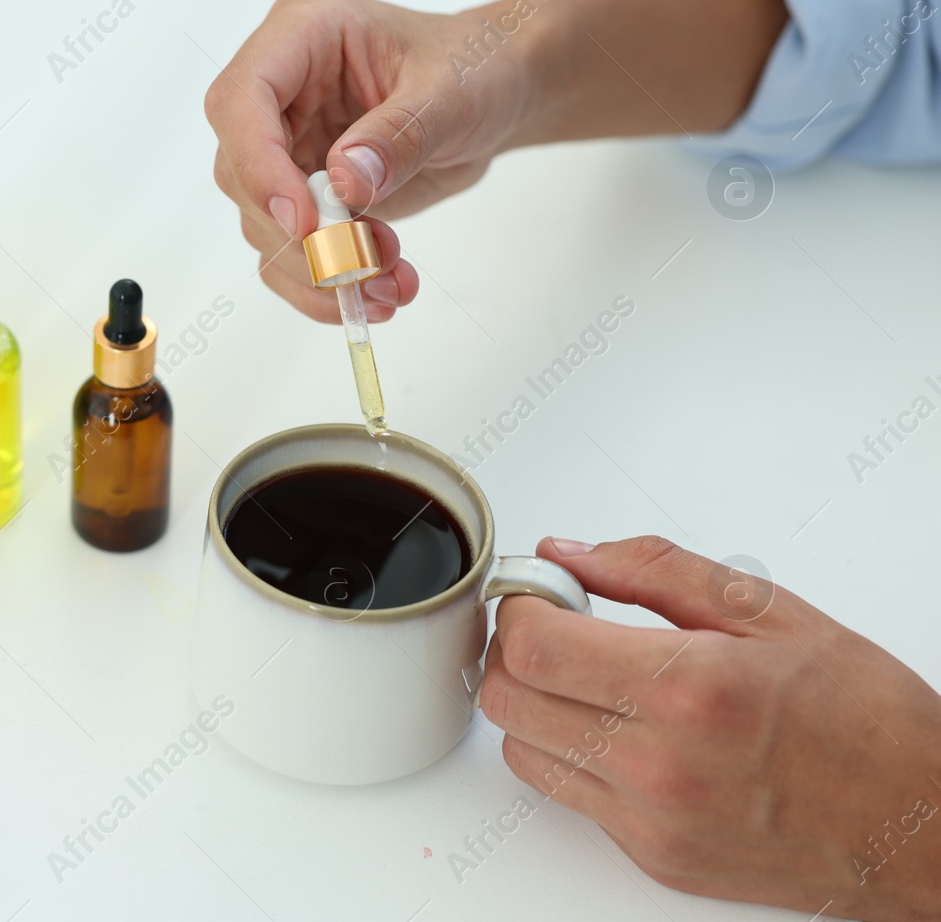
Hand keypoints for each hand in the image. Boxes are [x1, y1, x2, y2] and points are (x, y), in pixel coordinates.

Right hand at [203, 0, 536, 321]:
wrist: (498, 91)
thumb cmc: (476, 65)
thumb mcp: (453, 91)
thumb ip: (400, 134)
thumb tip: (345, 184)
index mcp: (302, 33)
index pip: (240, 99)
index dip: (258, 165)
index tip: (303, 223)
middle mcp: (281, 90)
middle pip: (241, 172)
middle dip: (298, 235)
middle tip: (363, 265)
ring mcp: (287, 144)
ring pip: (263, 224)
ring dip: (322, 268)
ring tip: (393, 283)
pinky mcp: (304, 193)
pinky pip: (290, 251)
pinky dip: (327, 286)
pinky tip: (379, 293)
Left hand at [481, 535, 940, 920]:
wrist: (924, 825)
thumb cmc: (867, 719)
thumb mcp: (770, 612)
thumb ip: (653, 569)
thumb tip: (568, 551)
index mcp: (687, 688)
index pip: (533, 645)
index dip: (521, 605)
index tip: (543, 590)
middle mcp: (659, 763)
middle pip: (508, 698)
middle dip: (516, 650)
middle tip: (558, 626)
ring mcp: (651, 819)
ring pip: (522, 750)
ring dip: (535, 703)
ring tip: (590, 677)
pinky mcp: (653, 856)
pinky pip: (566, 796)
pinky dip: (570, 753)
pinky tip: (618, 728)